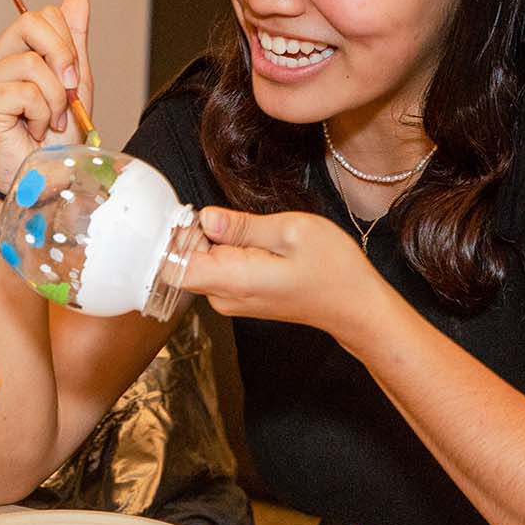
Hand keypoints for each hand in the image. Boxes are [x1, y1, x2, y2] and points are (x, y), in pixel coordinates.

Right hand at [0, 0, 93, 192]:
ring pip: (33, 63)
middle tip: (66, 97)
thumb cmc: (55, 140)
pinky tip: (33, 132)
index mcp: (6, 53)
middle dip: (64, 59)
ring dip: (55, 99)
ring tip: (47, 122)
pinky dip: (42, 115)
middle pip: (32, 22)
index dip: (67, 43)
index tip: (72, 80)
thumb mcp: (74, 83)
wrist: (43, 180)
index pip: (41, 15)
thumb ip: (73, 40)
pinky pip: (26, 92)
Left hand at [179, 206, 394, 343]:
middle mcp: (223, 296)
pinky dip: (225, 252)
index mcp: (232, 280)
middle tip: (230, 219)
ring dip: (214, 242)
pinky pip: (216, 269)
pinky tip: (254, 244)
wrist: (354, 306)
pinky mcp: (237, 296)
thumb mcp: (291, 231)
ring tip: (250, 232)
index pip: (171, 266)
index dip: (171, 238)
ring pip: (199, 263)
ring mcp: (229, 299)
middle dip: (195, 234)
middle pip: (182, 261)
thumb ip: (242, 226)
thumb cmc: (333, 270)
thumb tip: (205, 217)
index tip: (190, 217)